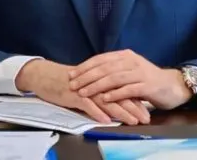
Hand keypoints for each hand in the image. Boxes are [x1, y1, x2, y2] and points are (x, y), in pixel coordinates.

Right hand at [15, 59, 149, 124]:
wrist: (47, 76)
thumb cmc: (70, 82)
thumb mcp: (90, 85)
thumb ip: (105, 90)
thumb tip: (122, 98)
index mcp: (102, 79)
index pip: (123, 89)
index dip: (136, 100)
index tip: (148, 111)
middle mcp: (96, 83)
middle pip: (119, 95)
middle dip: (134, 107)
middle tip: (146, 118)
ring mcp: (86, 89)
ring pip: (107, 100)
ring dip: (121, 112)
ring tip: (132, 121)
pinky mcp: (74, 95)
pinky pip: (87, 105)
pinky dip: (97, 112)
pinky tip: (107, 120)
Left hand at [69, 49, 192, 109]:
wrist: (173, 86)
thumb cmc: (147, 80)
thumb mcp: (129, 71)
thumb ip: (113, 70)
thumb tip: (90, 75)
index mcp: (125, 56)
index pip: (101, 59)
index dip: (85, 66)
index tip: (71, 74)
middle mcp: (132, 61)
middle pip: (105, 68)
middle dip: (87, 76)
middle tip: (73, 84)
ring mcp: (140, 73)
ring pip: (114, 78)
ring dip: (97, 85)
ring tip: (84, 92)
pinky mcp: (147, 85)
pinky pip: (128, 89)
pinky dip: (115, 94)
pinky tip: (104, 99)